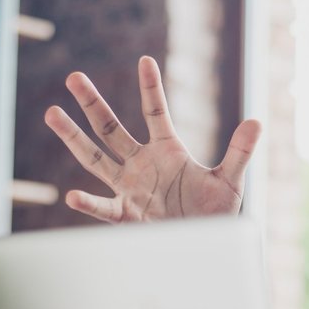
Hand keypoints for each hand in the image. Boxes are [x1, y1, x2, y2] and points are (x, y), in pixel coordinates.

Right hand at [45, 56, 261, 222]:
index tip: (145, 60)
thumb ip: (240, 152)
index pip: (155, 112)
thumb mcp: (230, 182)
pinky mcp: (126, 216)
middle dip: (92, 104)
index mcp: (167, 151)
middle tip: (73, 77)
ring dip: (74, 138)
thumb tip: (256, 121)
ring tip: (52, 113)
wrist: (204, 248)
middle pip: (111, 129)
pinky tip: (72, 196)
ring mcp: (130, 189)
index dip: (151, 87)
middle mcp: (142, 165)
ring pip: (95, 159)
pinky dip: (89, 204)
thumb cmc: (215, 215)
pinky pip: (103, 209)